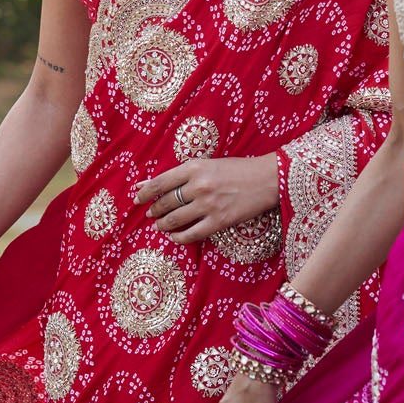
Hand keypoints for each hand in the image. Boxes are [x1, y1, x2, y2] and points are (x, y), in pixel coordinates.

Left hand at [134, 154, 278, 243]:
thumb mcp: (206, 165)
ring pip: (174, 220)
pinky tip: (174, 236)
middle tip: (151, 214)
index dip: (145, 193)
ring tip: (160, 225)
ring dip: (163, 225)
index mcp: (195, 167)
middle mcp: (199, 186)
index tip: (137, 199)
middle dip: (154, 211)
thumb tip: (146, 184)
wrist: (266, 179)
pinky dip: (178, 237)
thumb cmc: (236, 169)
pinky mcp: (219, 221)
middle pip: (165, 203)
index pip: (160, 183)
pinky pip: (191, 234)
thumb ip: (179, 175)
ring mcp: (208, 205)